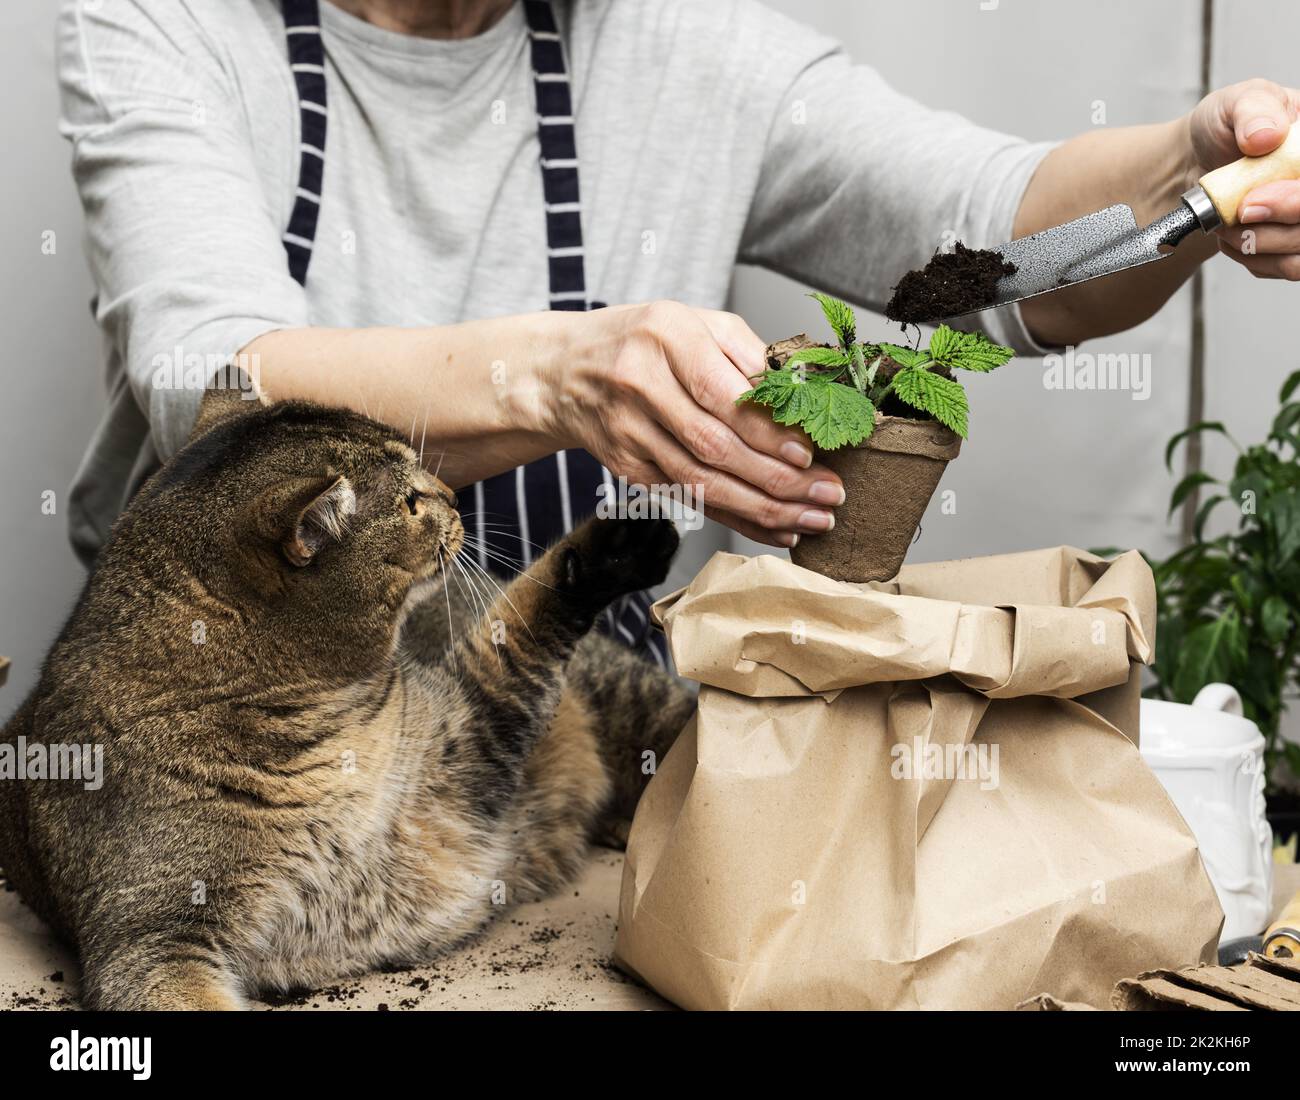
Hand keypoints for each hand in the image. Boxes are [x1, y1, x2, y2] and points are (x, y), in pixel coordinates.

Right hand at [545, 300, 843, 547]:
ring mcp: (629, 432)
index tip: (809, 453)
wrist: (566, 370)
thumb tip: (804, 397)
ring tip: (813, 519)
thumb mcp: (695, 323)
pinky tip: (776, 527)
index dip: (767, 431)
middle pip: (715, 446)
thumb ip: (748, 353)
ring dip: (763, 508)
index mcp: (665, 336)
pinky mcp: (627, 468)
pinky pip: (690, 499)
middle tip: (829, 495)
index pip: (722, 394)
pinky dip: (736, 518)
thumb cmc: (645, 341)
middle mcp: (640, 384)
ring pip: (702, 482)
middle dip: (779, 478)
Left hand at [1188, 79, 1299, 279]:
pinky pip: (1285, 267)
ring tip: (1225, 225)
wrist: (1196, 162)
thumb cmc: (1224, 128)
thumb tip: (1267, 135)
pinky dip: (1251, 257)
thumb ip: (1253, 110)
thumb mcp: (1236, 103)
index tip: (1251, 202)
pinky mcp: (1294, 246)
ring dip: (1259, 245)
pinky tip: (1232, 236)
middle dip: (1275, 225)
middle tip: (1237, 213)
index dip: (1295, 201)